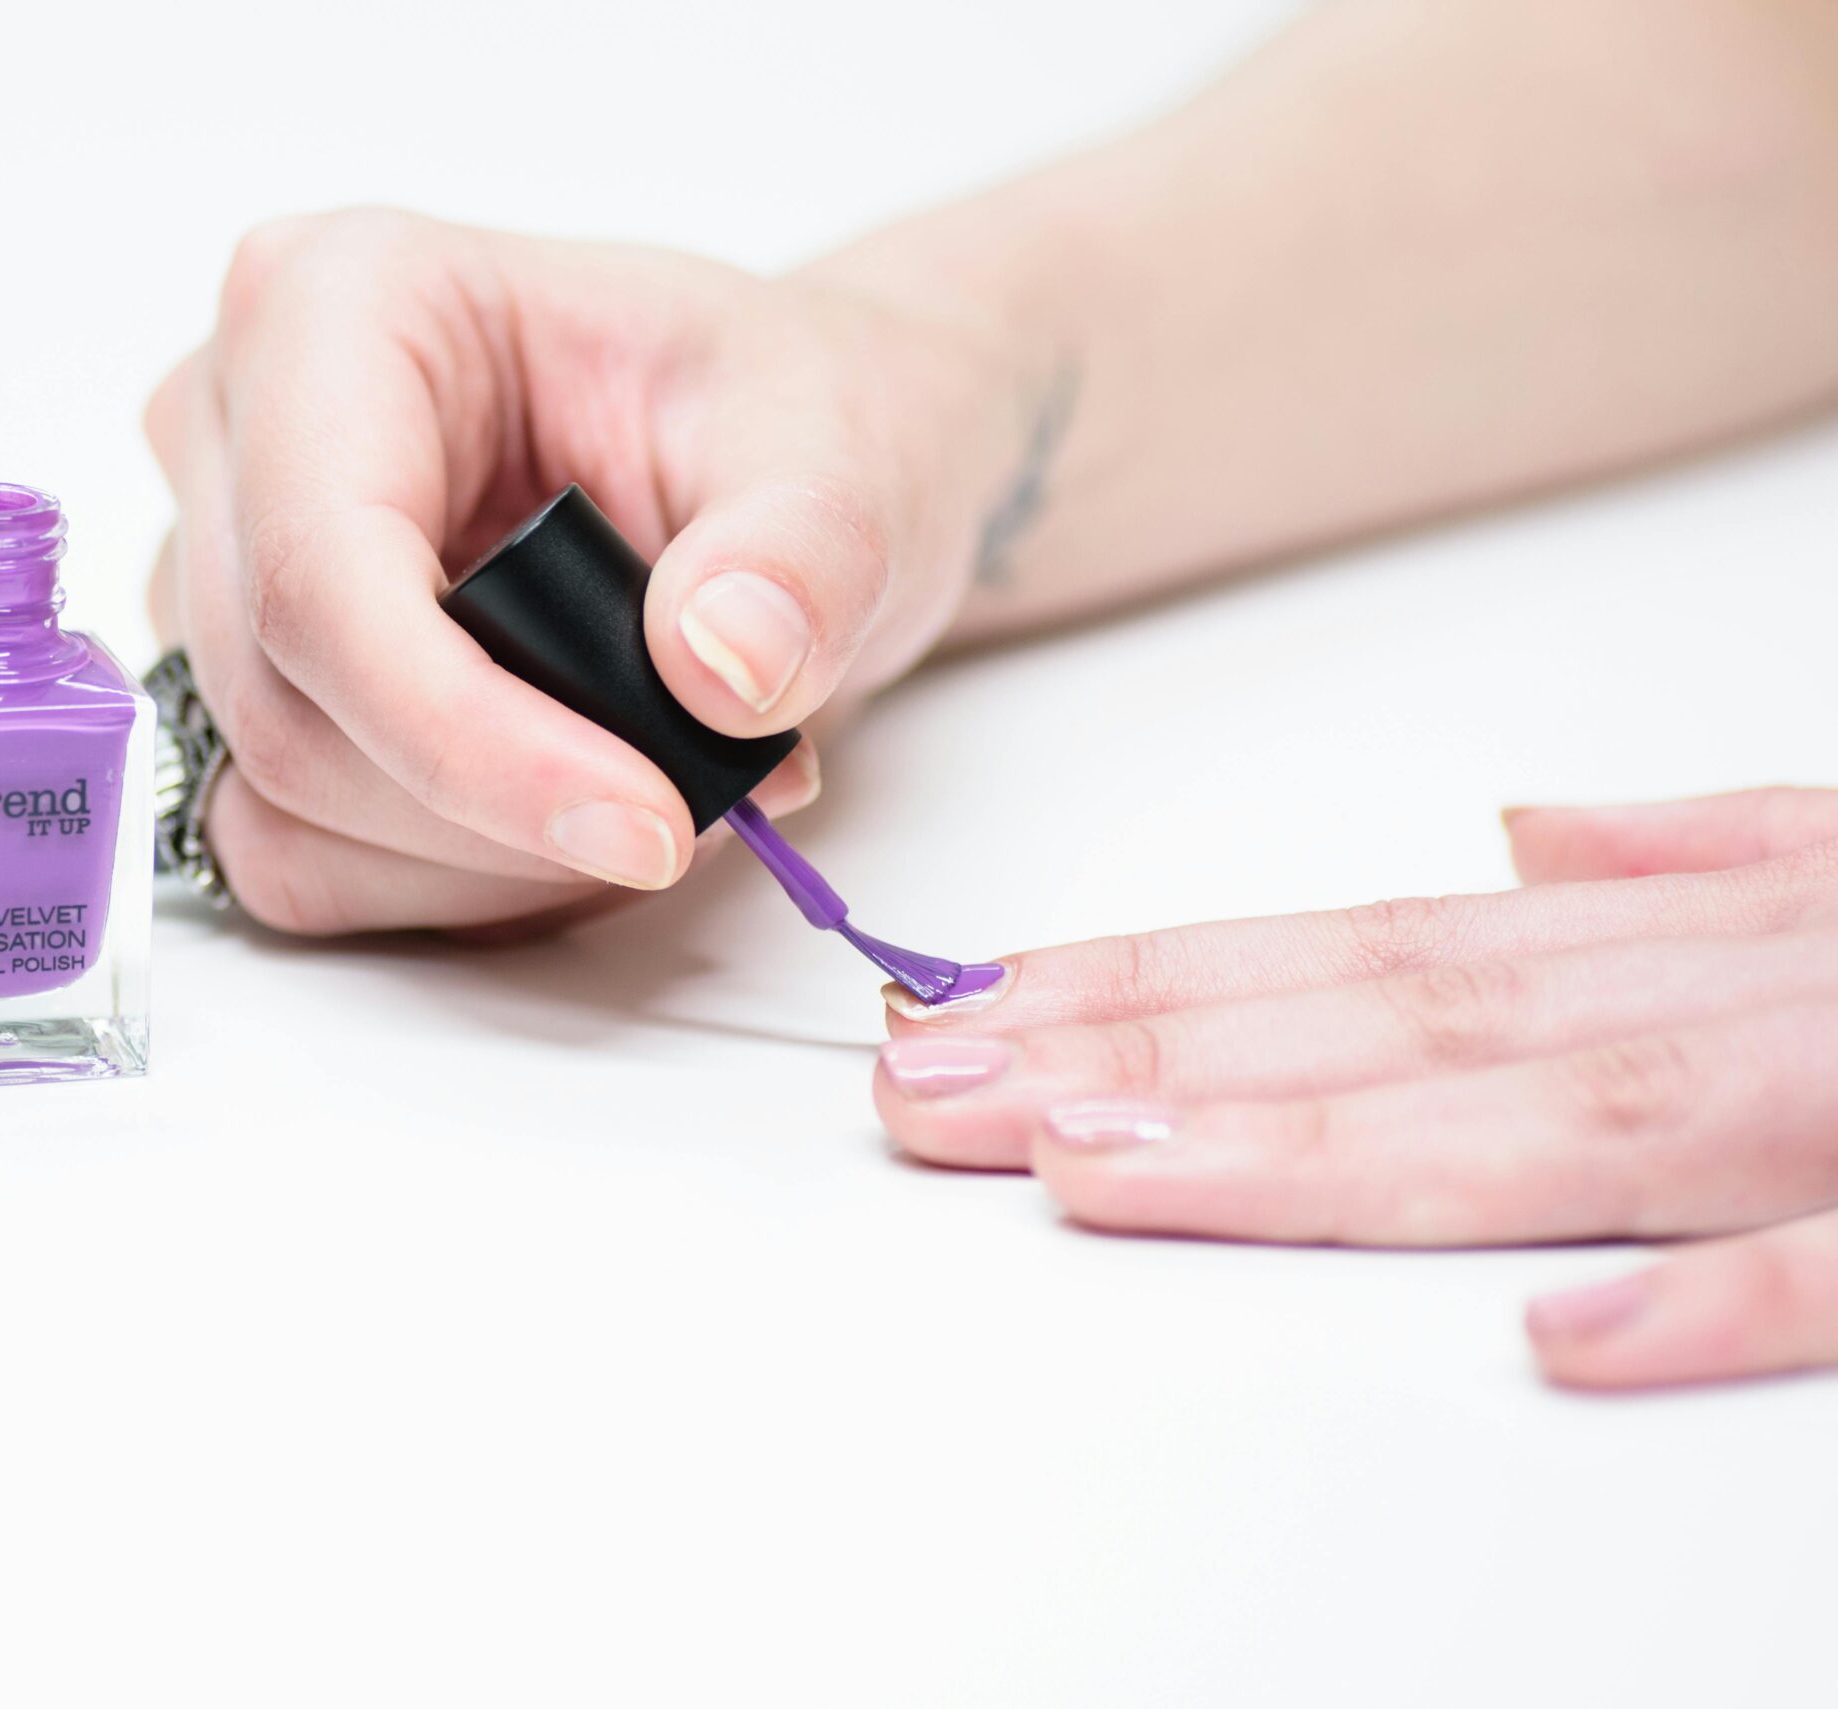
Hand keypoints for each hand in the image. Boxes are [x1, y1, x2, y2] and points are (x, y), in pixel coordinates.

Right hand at [144, 209, 1024, 934]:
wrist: (770, 464)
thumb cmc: (772, 412)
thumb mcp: (839, 451)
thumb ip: (800, 555)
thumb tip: (727, 665)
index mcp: (340, 301)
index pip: (325, 572)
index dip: (467, 738)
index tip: (649, 827)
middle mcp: (235, 424)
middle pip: (291, 709)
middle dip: (500, 812)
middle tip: (699, 813)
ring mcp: (223, 565)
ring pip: (284, 805)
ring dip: (484, 860)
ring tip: (654, 795)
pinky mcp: (247, 685)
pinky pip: (295, 855)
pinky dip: (448, 884)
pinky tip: (569, 822)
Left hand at [871, 787, 1837, 1391]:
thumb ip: (1691, 859)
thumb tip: (1524, 836)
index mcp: (1685, 937)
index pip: (1369, 951)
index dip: (1154, 982)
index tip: (970, 1007)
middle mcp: (1728, 998)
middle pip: (1401, 1026)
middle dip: (1146, 1057)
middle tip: (930, 1089)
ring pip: (1562, 1118)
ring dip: (1323, 1144)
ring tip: (1100, 1170)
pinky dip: (1717, 1296)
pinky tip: (1563, 1345)